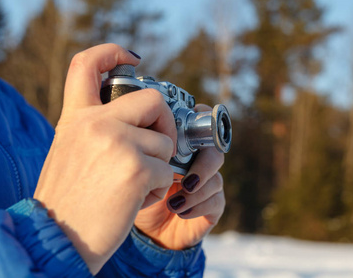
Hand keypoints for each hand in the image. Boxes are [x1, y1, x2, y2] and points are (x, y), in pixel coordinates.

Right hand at [34, 44, 175, 273]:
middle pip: (152, 99)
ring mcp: (117, 143)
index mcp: (76, 118)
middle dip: (165, 123)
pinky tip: (135, 200)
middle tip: (161, 146)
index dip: (111, 52)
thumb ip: (98, 129)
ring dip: (158, 166)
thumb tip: (138, 118)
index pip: (86, 65)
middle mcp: (95, 123)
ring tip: (134, 186)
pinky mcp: (136, 168)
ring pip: (164, 142)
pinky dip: (158, 188)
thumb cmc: (69, 201)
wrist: (58, 239)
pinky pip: (167, 170)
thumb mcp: (71, 152)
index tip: (132, 57)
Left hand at [134, 104, 225, 249]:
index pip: (203, 124)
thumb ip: (145, 146)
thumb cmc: (139, 190)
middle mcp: (200, 161)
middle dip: (202, 165)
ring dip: (195, 191)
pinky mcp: (213, 207)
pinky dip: (197, 206)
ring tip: (173, 202)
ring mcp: (208, 184)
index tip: (180, 141)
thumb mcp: (136, 165)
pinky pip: (216, 201)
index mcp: (184, 145)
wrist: (145, 229)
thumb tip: (146, 135)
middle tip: (184, 180)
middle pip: (215, 151)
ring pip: (216, 179)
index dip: (200, 126)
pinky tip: (179, 211)